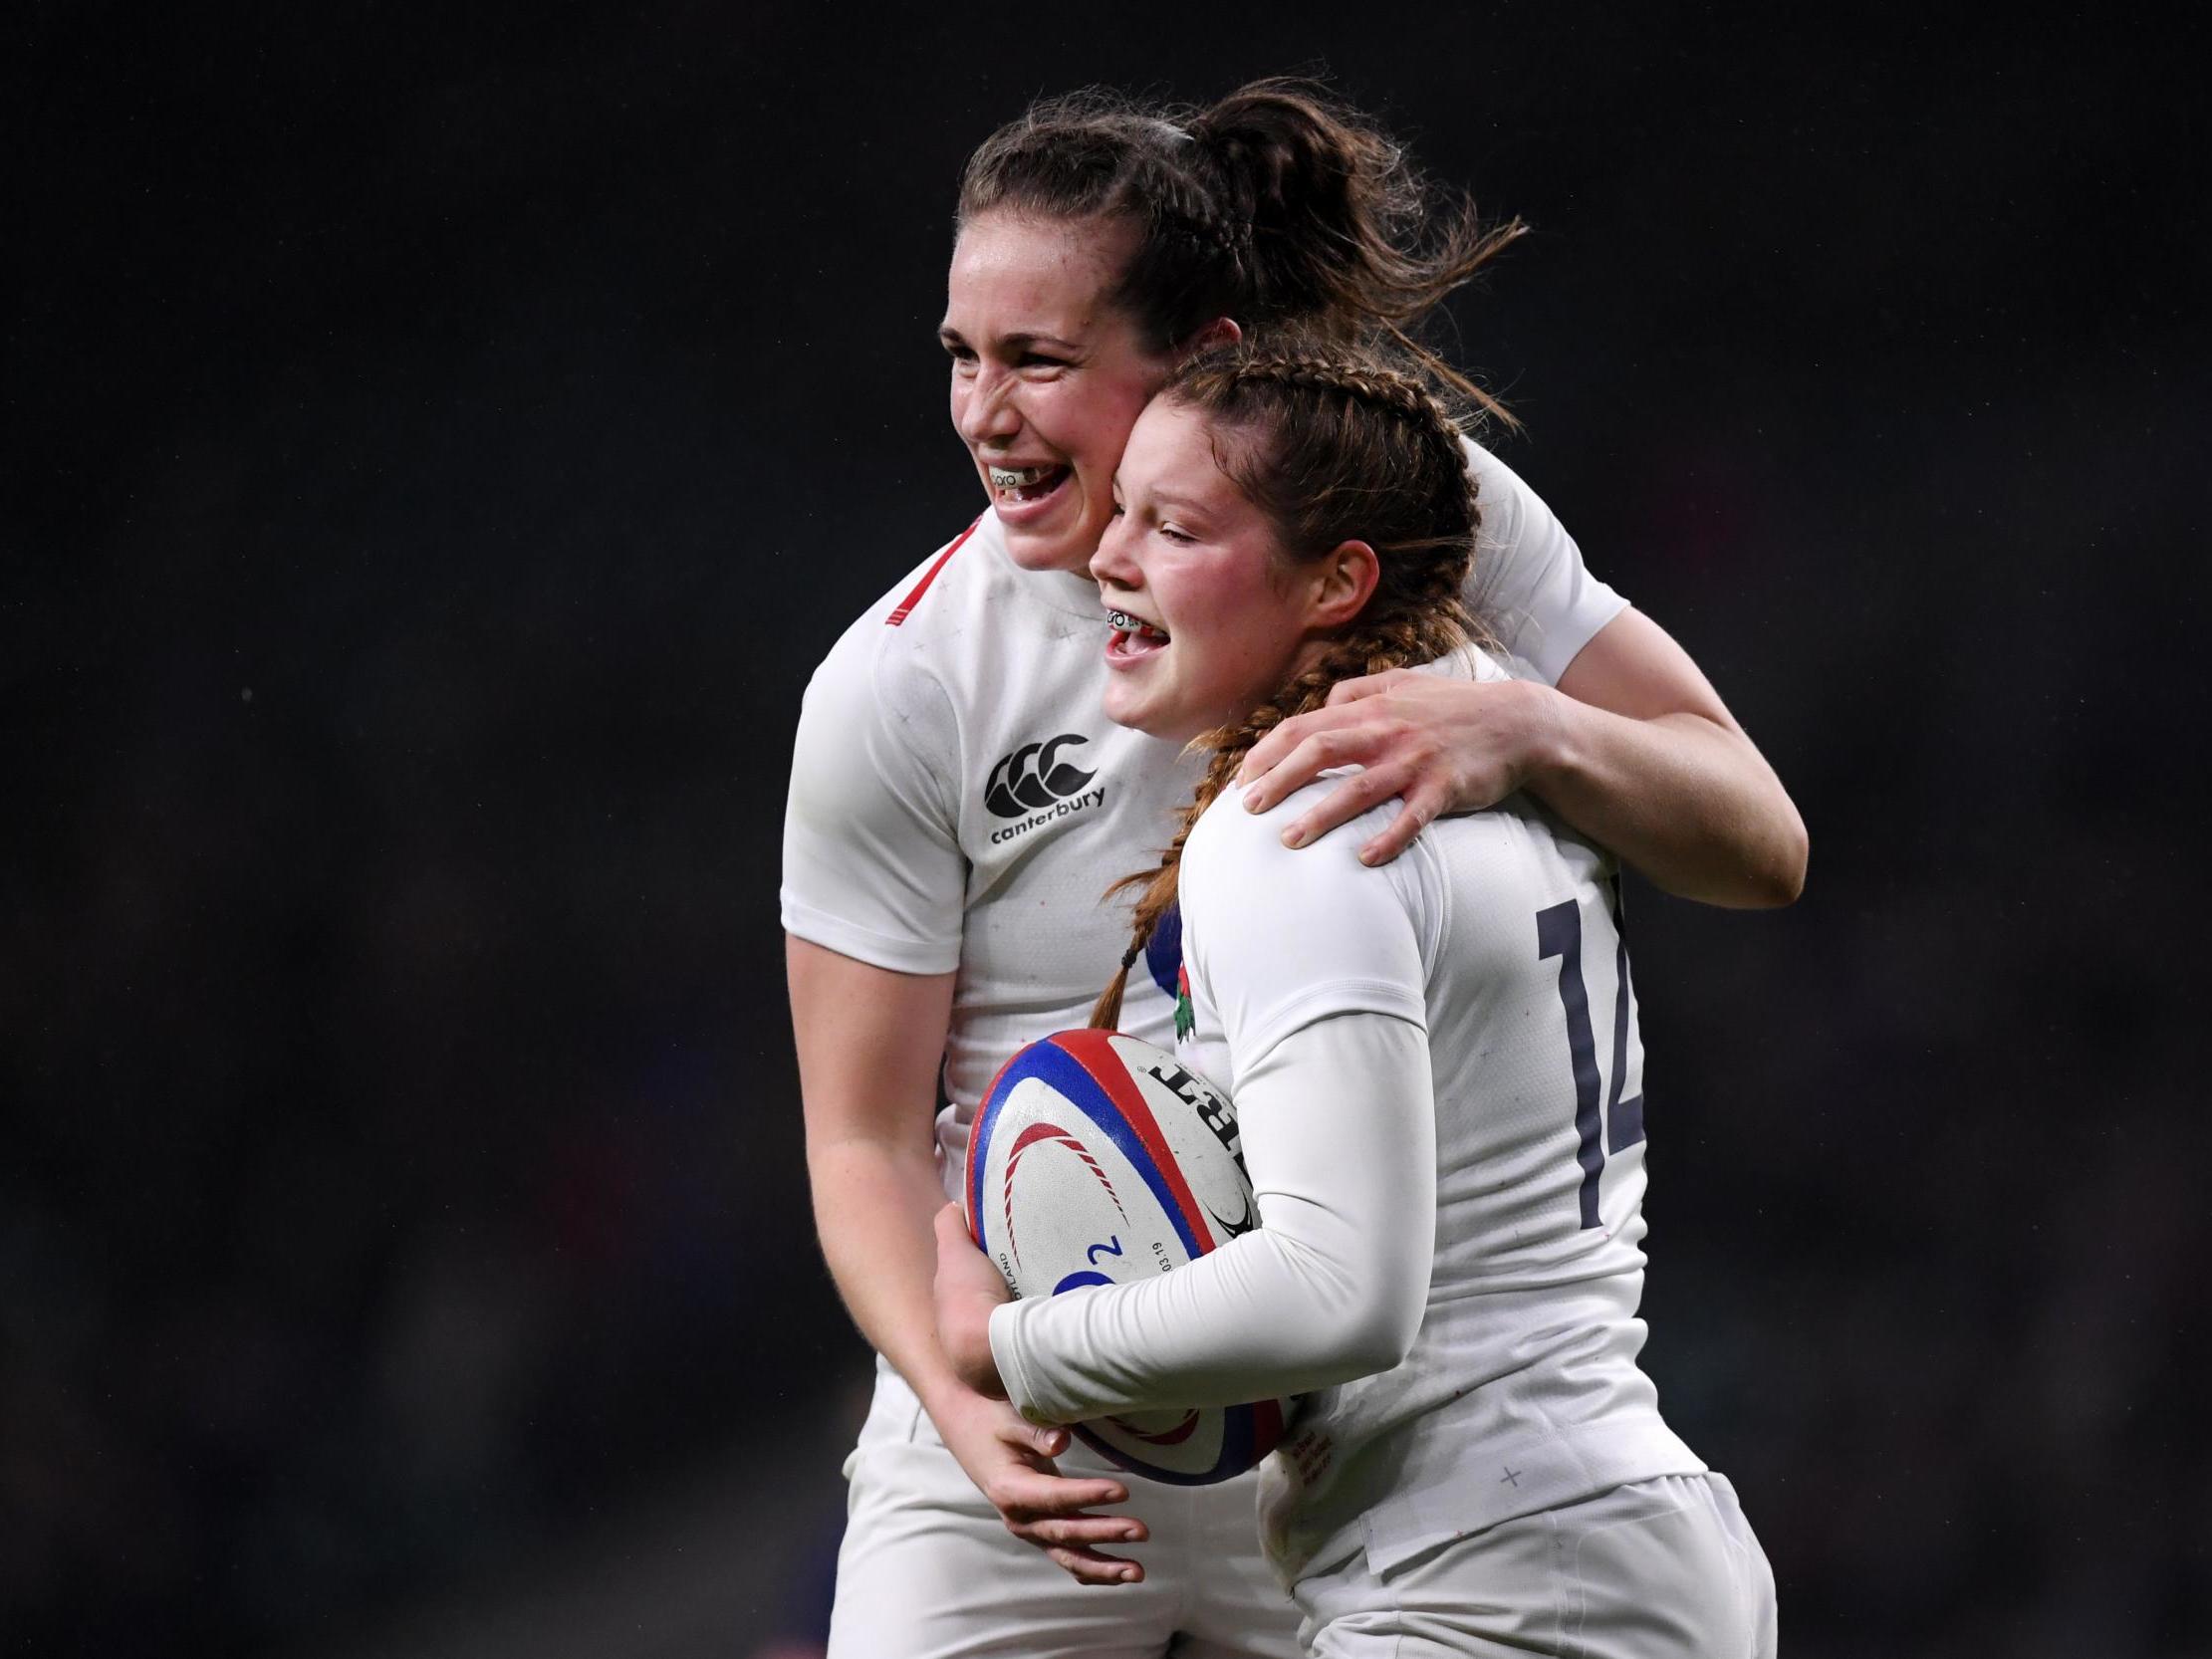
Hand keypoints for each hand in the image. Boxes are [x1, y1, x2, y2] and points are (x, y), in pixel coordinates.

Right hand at [927, 1382, 1151, 1585]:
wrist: (968, 1433)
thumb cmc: (992, 1422)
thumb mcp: (1009, 1420)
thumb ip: (1036, 1431)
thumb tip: (1062, 1440)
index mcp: (1010, 1490)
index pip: (1055, 1497)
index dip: (1089, 1496)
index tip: (1123, 1491)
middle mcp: (1019, 1518)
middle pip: (1067, 1532)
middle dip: (1105, 1533)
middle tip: (1141, 1530)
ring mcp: (1030, 1529)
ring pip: (1069, 1556)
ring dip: (1104, 1567)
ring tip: (1139, 1571)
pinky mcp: (1040, 1531)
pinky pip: (1068, 1557)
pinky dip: (1094, 1568)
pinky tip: (1122, 1574)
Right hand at [930, 1207, 1149, 1585]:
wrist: (947, 1359)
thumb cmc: (960, 1321)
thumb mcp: (954, 1279)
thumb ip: (955, 1243)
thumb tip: (952, 1204)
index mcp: (981, 1413)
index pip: (1005, 1430)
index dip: (1030, 1435)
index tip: (1061, 1441)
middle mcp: (994, 1458)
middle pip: (1028, 1499)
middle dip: (1076, 1504)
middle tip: (1125, 1504)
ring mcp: (1012, 1482)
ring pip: (1047, 1534)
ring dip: (1091, 1547)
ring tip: (1139, 1549)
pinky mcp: (1036, 1497)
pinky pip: (1062, 1543)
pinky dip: (1093, 1560)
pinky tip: (1132, 1570)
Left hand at [1235, 669, 1559, 865]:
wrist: (1519, 722)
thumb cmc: (1454, 707)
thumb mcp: (1404, 683)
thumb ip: (1359, 690)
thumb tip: (1322, 701)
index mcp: (1370, 708)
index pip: (1304, 726)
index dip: (1267, 753)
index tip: (1241, 781)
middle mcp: (1387, 731)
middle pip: (1319, 750)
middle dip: (1278, 779)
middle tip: (1248, 810)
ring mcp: (1416, 759)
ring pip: (1358, 787)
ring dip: (1320, 814)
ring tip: (1289, 840)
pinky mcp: (1445, 787)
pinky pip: (1412, 816)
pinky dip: (1388, 836)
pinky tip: (1364, 858)